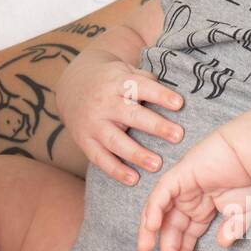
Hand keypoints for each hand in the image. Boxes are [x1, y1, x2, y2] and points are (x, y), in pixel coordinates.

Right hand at [57, 54, 184, 185]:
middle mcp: (104, 103)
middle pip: (130, 115)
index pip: (140, 87)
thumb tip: (173, 94)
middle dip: (155, 126)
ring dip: (136, 154)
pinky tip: (133, 179)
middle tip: (178, 136)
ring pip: (115, 140)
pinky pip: (99, 157)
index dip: (160, 95)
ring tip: (157, 165)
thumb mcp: (124, 71)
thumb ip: (145, 81)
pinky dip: (115, 170)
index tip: (179, 104)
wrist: (71, 86)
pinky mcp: (85, 141)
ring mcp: (93, 123)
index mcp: (117, 82)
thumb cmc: (111, 81)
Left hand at [137, 131, 250, 250]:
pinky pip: (160, 195)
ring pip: (159, 211)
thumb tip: (223, 243)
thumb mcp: (241, 212)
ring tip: (148, 249)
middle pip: (171, 226)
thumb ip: (232, 228)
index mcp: (202, 207)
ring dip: (152, 231)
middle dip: (169, 248)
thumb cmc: (250, 178)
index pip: (185, 233)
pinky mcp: (179, 176)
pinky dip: (154, 210)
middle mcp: (188, 198)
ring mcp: (182, 187)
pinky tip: (152, 228)